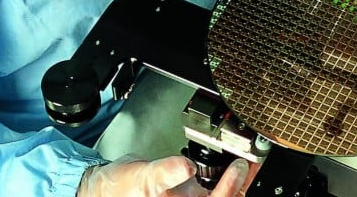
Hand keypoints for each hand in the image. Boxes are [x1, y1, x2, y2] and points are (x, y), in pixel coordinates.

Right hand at [77, 155, 252, 196]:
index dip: (229, 187)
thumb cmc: (119, 189)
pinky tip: (234, 167)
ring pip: (221, 196)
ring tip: (247, 163)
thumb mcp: (142, 176)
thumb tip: (183, 167)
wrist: (106, 188)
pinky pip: (213, 190)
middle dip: (239, 184)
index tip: (238, 167)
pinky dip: (227, 179)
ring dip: (237, 182)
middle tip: (251, 162)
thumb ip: (165, 172)